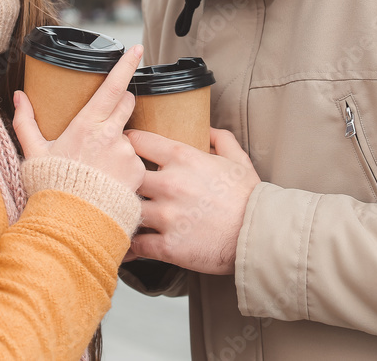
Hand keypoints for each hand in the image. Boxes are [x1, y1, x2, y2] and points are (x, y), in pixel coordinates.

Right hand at [14, 45, 145, 192]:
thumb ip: (26, 122)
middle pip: (127, 103)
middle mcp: (111, 135)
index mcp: (87, 124)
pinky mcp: (137, 172)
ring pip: (129, 135)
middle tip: (103, 125)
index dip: (127, 64)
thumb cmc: (52, 186)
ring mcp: (127, 153)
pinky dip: (125, 166)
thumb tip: (18, 96)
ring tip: (100, 167)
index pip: (113, 86)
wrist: (72, 223)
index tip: (137, 49)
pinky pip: (135, 161)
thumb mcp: (34, 152)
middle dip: (120, 105)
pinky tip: (110, 180)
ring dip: (119, 143)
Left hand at [127, 128, 260, 274]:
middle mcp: (170, 184)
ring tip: (117, 214)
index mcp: (183, 158)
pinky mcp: (168, 246)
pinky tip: (125, 243)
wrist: (261, 236)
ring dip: (122, 212)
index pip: (138, 141)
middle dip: (120, 179)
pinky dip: (129, 245)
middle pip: (125, 175)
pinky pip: (136, 245)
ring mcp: (167, 216)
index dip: (127, 145)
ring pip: (126, 209)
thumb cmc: (249, 198)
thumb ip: (220, 139)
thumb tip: (207, 129)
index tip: (123, 150)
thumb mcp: (238, 159)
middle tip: (115, 184)